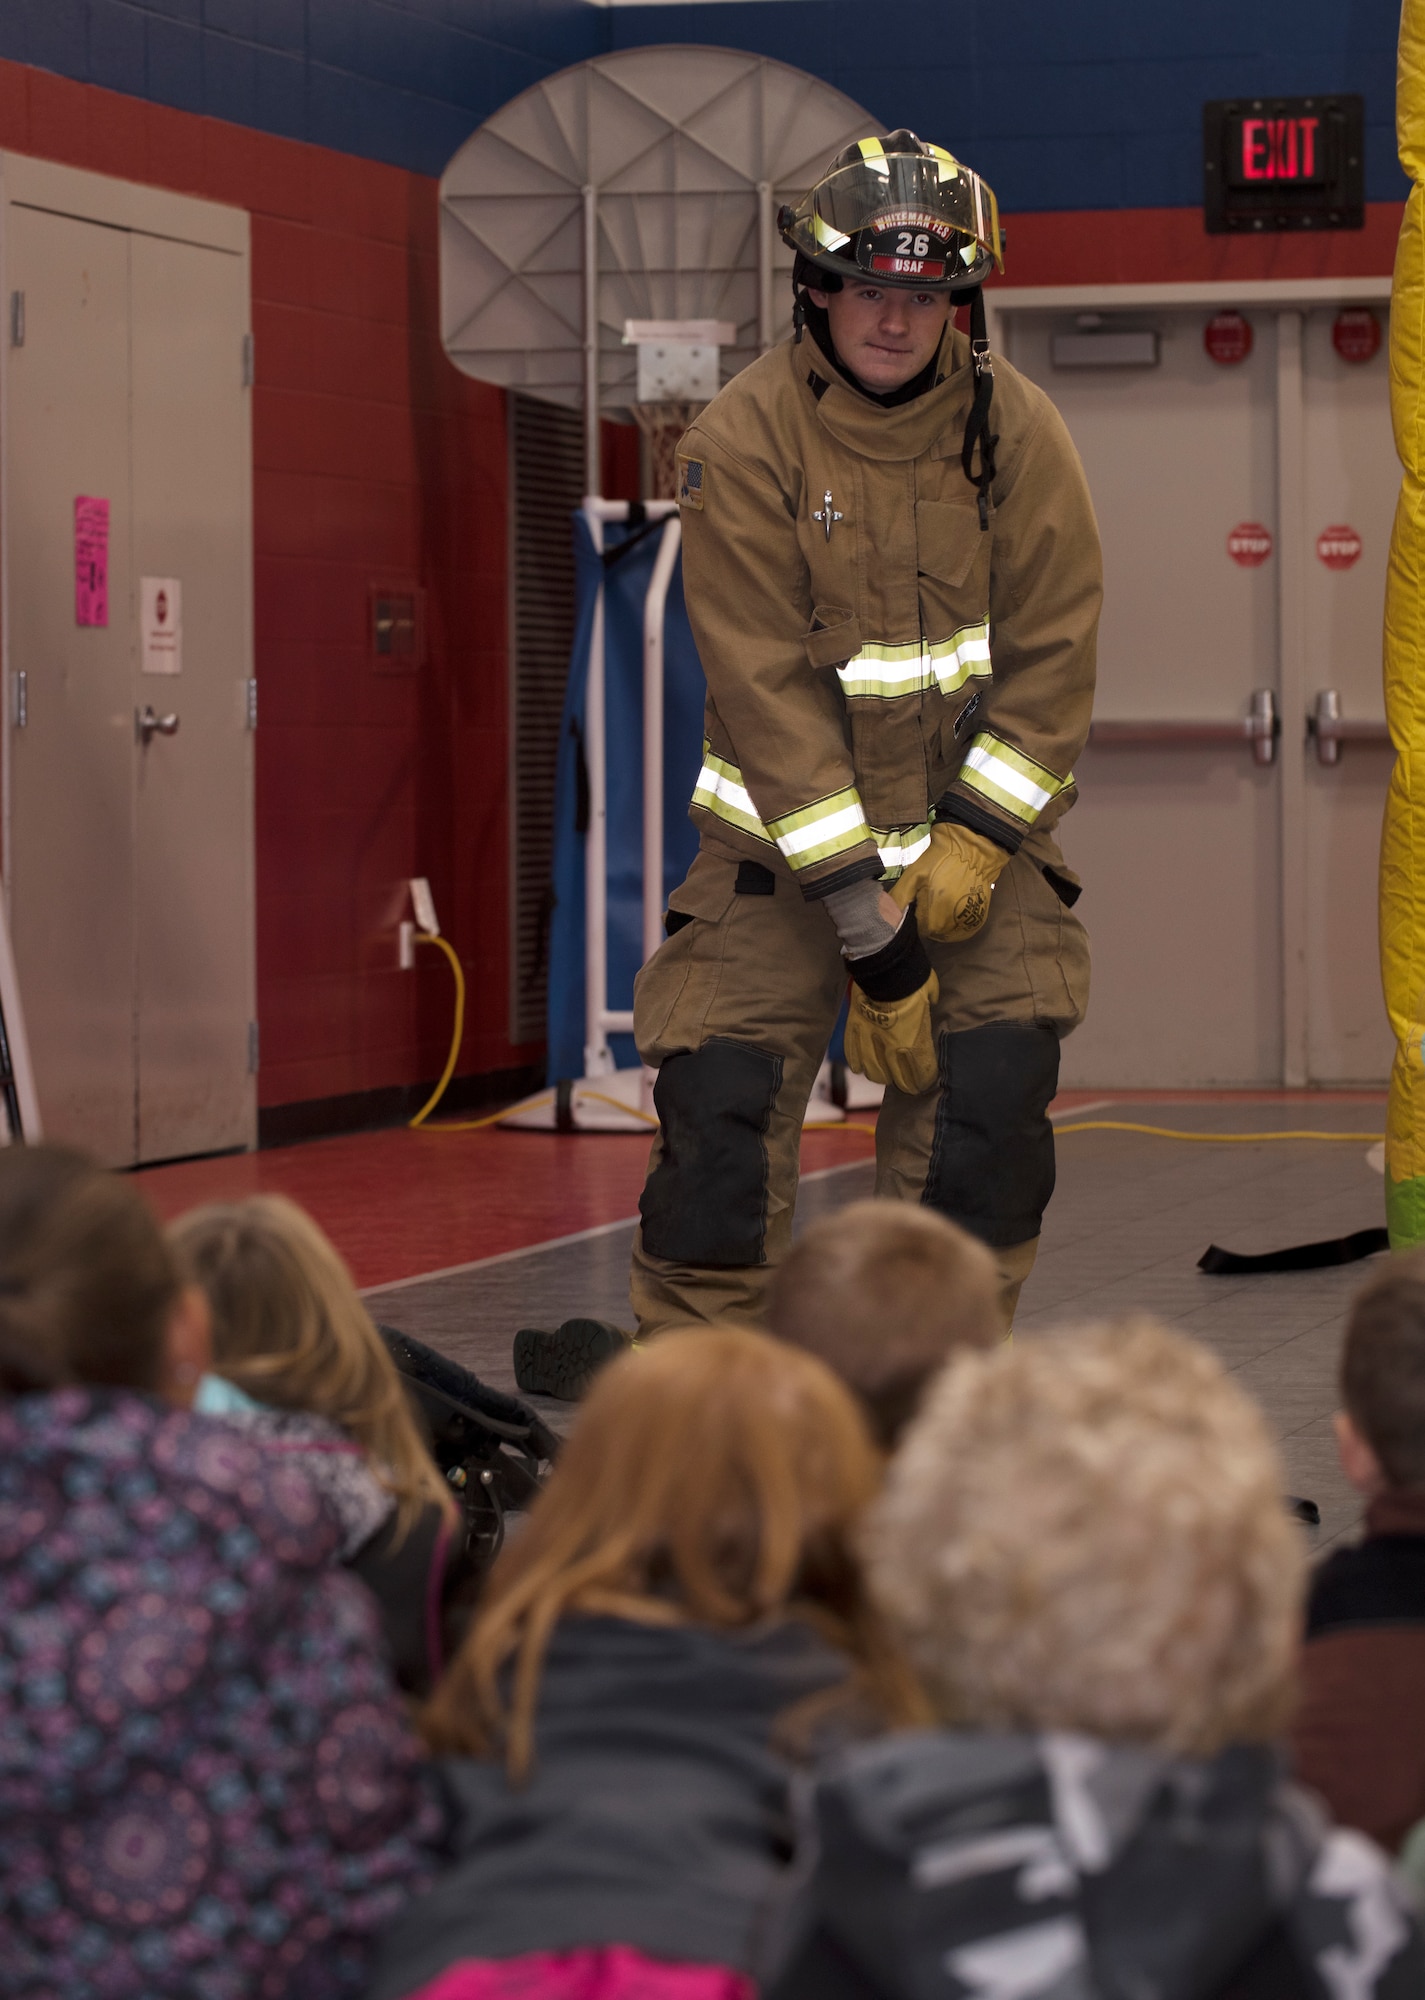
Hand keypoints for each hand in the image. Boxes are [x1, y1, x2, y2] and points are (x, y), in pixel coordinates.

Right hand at [844, 969, 939, 1094]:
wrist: (886, 967)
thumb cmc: (913, 979)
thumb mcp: (930, 992)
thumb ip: (930, 1001)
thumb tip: (931, 1000)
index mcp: (912, 1039)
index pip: (918, 1071)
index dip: (922, 1080)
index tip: (923, 1083)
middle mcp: (890, 1045)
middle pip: (894, 1076)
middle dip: (901, 1082)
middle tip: (904, 1082)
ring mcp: (869, 1037)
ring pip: (871, 1069)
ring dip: (878, 1075)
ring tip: (881, 1075)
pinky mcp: (853, 1026)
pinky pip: (852, 1051)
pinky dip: (856, 1062)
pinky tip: (859, 1068)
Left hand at [891, 823, 1007, 942]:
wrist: (972, 849)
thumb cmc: (939, 861)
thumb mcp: (913, 876)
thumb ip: (897, 899)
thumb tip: (884, 917)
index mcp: (934, 917)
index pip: (919, 930)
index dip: (917, 916)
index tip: (919, 902)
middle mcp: (952, 925)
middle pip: (934, 932)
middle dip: (930, 919)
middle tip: (931, 897)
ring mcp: (969, 923)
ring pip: (948, 932)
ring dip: (943, 922)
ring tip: (943, 900)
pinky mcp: (980, 919)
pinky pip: (963, 930)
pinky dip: (957, 922)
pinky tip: (954, 906)